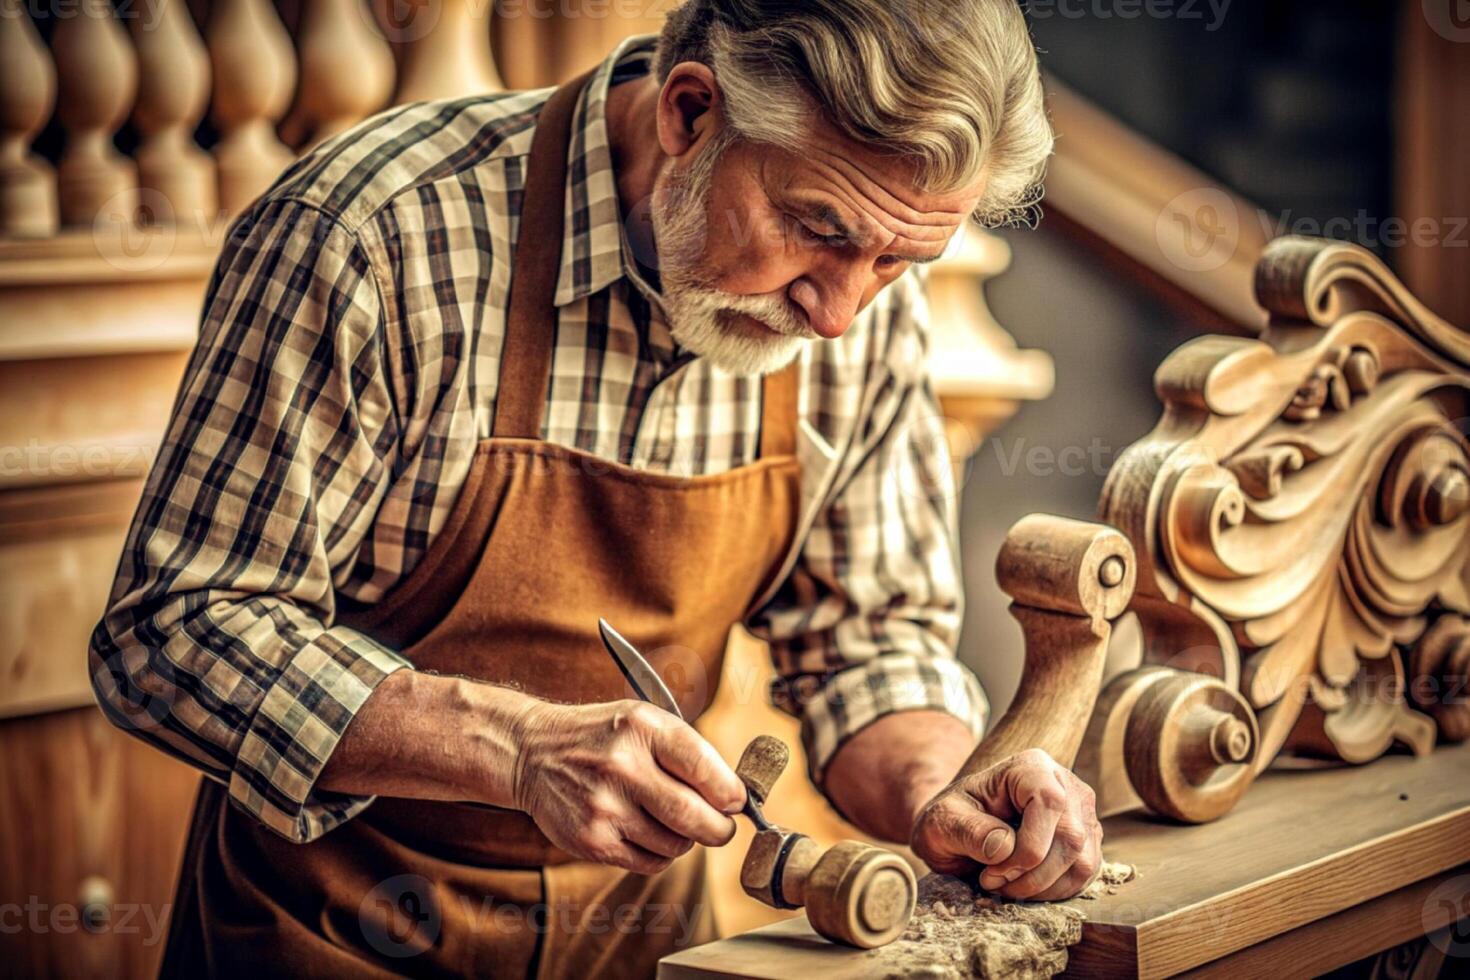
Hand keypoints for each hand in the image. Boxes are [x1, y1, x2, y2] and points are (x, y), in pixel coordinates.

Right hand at [512, 700, 746, 874]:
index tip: (736, 801)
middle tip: (721, 827)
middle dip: (720, 828)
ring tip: (674, 823)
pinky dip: (661, 854)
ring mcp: (604, 807)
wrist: (533, 753)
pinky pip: (649, 862)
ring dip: (687, 840)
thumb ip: (687, 751)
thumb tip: (735, 797)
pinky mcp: (591, 841)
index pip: (706, 768)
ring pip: (675, 844)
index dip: (732, 792)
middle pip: (695, 816)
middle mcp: (622, 766)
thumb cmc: (602, 738)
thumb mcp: (642, 721)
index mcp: (642, 728)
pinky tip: (649, 833)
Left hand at [910, 748, 1101, 900]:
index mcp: (1030, 767)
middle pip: (1071, 838)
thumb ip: (969, 830)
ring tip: (1006, 886)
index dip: (1029, 847)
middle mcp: (1065, 784)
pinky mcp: (1087, 840)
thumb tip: (1005, 847)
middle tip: (993, 883)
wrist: (958, 830)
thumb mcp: (943, 821)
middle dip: (1032, 875)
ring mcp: (1081, 813)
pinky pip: (1086, 876)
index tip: (993, 871)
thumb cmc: (951, 819)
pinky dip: (1055, 892)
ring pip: (1083, 862)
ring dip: (1043, 888)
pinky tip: (1024, 888)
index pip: (1050, 802)